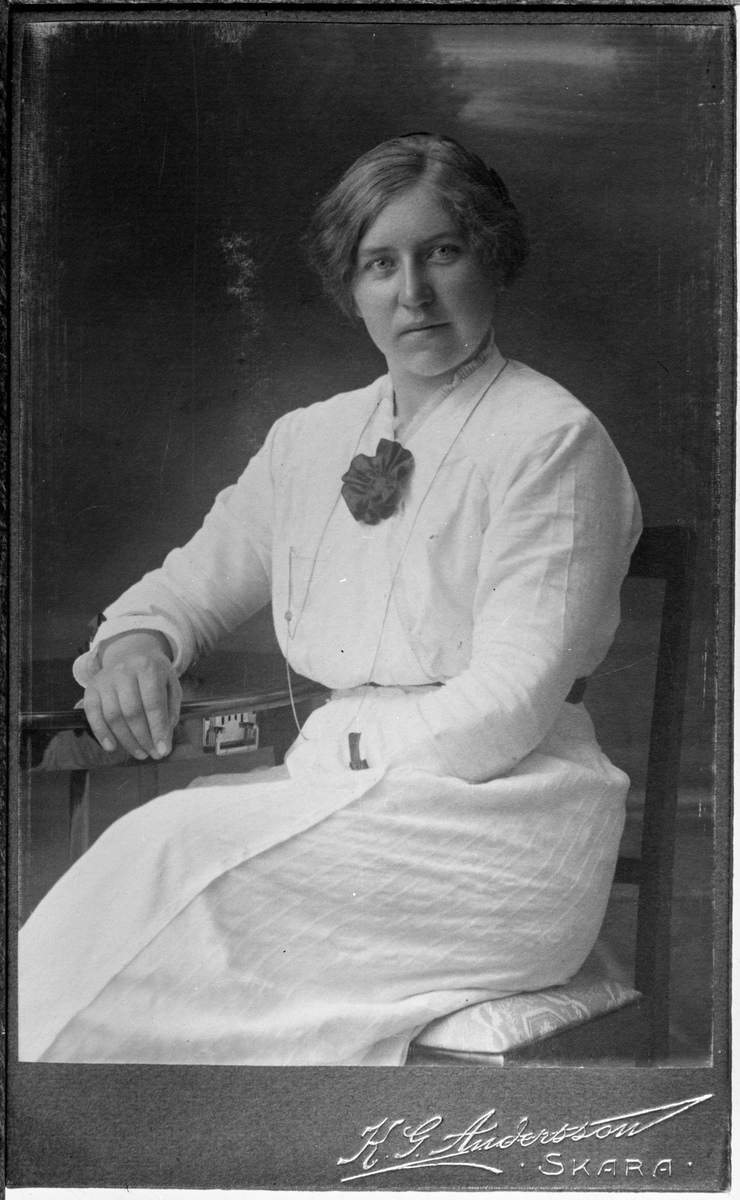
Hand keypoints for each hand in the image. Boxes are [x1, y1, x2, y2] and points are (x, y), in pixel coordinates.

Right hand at [83, 630, 181, 759]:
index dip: (158, 729)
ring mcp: (105, 679)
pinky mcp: (90, 688)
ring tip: (139, 753)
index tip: (164, 750)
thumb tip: (164, 736)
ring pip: (113, 716)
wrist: (130, 652)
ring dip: (126, 740)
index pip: (153, 703)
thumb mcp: (171, 683)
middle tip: (152, 754)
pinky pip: (92, 714)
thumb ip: (171, 708)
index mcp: (148, 667)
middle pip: (132, 712)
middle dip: (143, 738)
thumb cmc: (154, 672)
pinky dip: (101, 733)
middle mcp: (124, 671)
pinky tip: (111, 747)